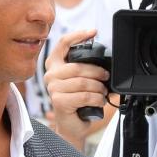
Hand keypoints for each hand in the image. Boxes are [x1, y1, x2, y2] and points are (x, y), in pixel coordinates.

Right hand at [43, 29, 109, 145]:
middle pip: (78, 66)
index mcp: (54, 64)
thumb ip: (85, 66)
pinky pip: (85, 96)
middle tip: (105, 77)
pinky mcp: (59, 101)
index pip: (63, 43)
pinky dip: (97, 98)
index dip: (78, 35)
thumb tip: (103, 56)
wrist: (72, 124)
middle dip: (97, 72)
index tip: (93, 32)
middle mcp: (50, 74)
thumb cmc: (77, 99)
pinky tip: (99, 101)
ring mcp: (53, 88)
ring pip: (83, 82)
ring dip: (99, 88)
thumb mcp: (80, 79)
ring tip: (102, 92)